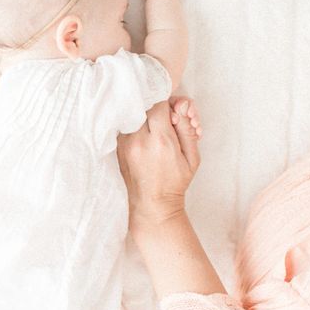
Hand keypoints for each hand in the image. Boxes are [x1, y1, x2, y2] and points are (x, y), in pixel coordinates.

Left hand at [117, 97, 201, 230]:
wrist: (152, 205)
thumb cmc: (174, 183)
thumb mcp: (192, 156)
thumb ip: (187, 127)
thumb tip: (183, 104)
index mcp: (159, 141)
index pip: (160, 103)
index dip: (171, 105)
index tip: (177, 116)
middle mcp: (138, 139)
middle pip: (147, 105)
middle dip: (161, 109)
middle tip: (172, 123)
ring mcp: (124, 142)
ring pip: (137, 113)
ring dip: (150, 116)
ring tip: (162, 132)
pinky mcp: (118, 146)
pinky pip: (129, 124)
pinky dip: (140, 125)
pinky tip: (150, 137)